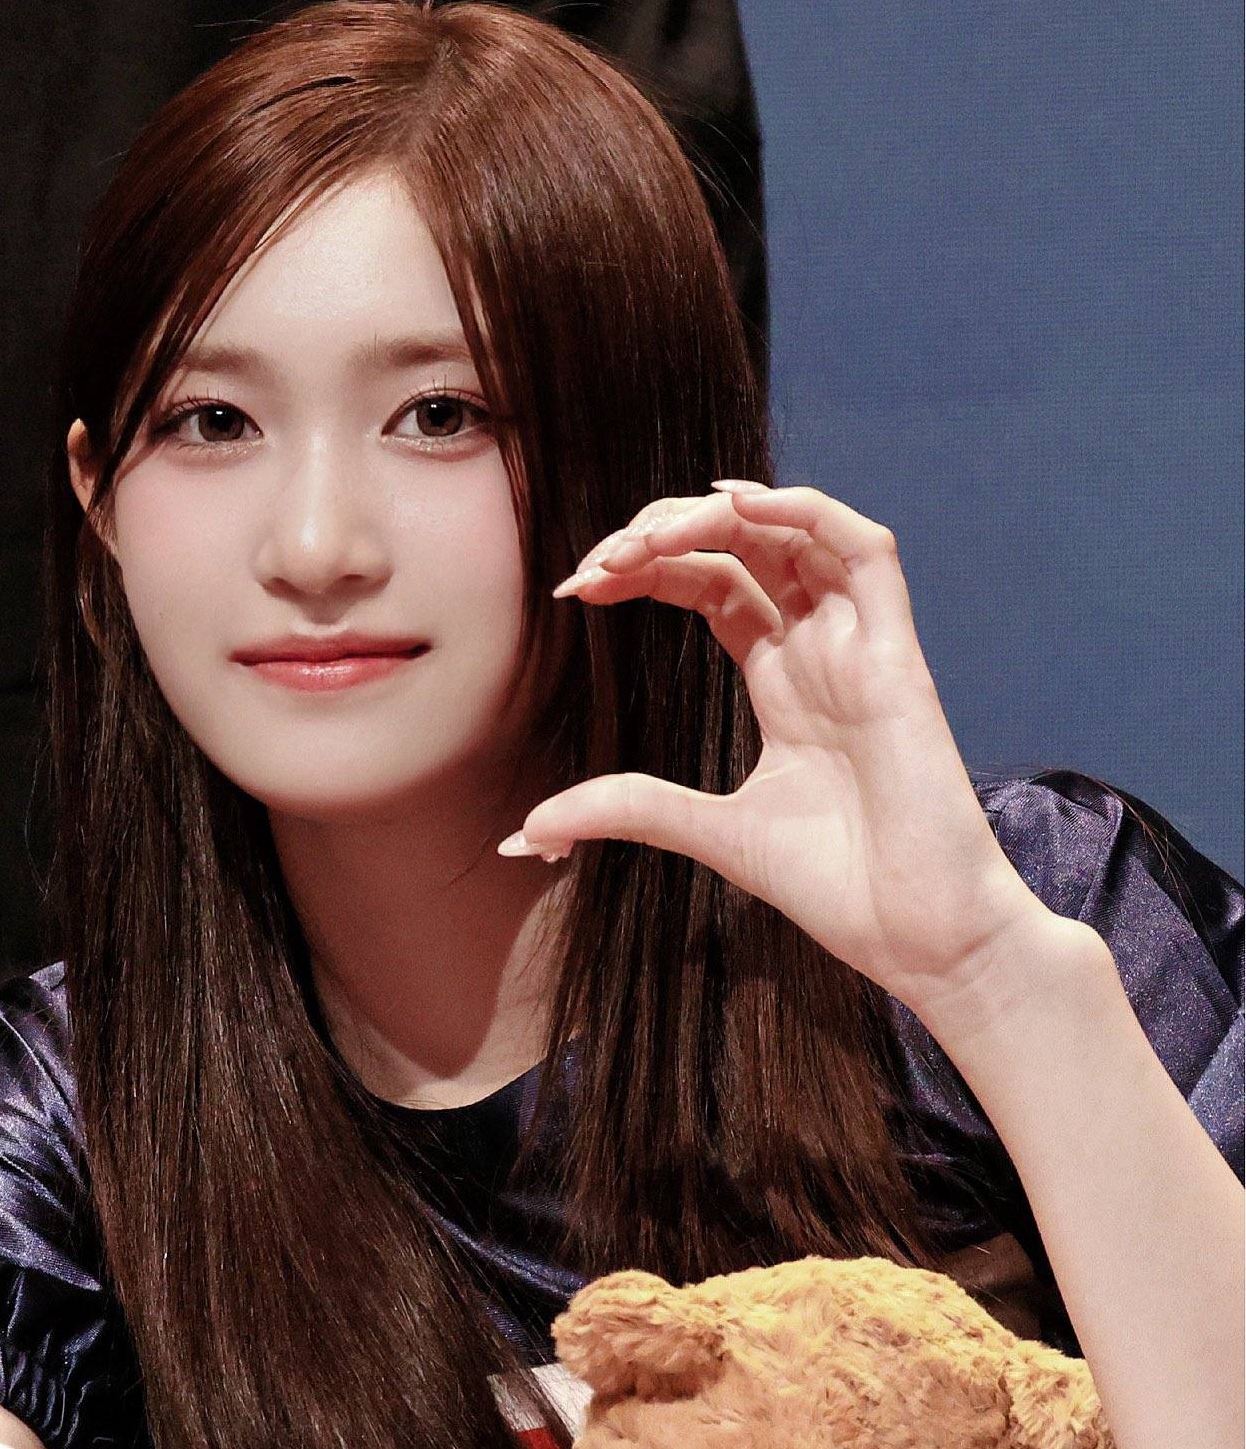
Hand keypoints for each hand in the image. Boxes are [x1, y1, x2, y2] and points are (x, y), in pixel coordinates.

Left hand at [501, 483, 1054, 1034]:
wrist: (923, 942)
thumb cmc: (841, 889)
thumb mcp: (708, 833)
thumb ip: (625, 809)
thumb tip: (524, 831)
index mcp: (780, 680)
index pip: (709, 583)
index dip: (643, 569)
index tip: (574, 587)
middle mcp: (819, 651)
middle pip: (740, 548)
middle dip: (660, 537)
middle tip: (594, 563)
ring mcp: (860, 649)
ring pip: (794, 534)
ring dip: (715, 516)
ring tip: (645, 537)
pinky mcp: (898, 659)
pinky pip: (867, 552)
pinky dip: (807, 510)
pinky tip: (739, 506)